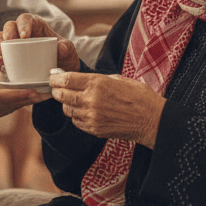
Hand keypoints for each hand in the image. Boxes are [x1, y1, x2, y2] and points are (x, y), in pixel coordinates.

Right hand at [0, 13, 79, 73]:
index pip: (25, 19)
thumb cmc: (63, 58)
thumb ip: (67, 48)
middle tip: (8, 43)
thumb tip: (60, 48)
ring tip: (0, 55)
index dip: (23, 25)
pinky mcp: (6, 60)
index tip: (25, 36)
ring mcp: (11, 47)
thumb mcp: (69, 53)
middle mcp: (20, 34)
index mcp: (35, 27)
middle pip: (8, 27)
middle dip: (6, 33)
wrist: (59, 74)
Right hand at [0, 58, 44, 137]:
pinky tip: (27, 100)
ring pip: (7, 111)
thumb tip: (1, 60)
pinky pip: (2, 112)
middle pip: (8, 106)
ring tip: (42, 96)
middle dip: (29, 100)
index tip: (34, 92)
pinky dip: (15, 106)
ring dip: (25, 104)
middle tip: (47, 93)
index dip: (19, 95)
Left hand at [48, 71, 164, 145]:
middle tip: (57, 88)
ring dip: (67, 104)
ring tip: (73, 99)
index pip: (66, 79)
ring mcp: (91, 116)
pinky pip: (76, 121)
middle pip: (62, 95)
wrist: (151, 120)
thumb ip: (98, 79)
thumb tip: (81, 79)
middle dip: (57, 90)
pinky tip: (84, 111)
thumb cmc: (139, 97)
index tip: (53, 77)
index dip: (56, 78)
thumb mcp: (118, 79)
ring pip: (67, 109)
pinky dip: (76, 115)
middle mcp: (91, 100)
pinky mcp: (94, 129)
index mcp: (97, 83)